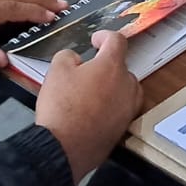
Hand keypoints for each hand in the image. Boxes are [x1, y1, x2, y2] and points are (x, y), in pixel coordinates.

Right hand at [35, 30, 143, 183]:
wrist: (64, 149)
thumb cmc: (61, 108)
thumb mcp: (56, 71)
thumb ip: (68, 57)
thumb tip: (75, 59)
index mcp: (112, 66)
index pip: (117, 41)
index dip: (105, 36)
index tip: (95, 40)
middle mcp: (127, 85)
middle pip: (120, 67)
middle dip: (104, 66)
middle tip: (84, 72)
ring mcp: (129, 107)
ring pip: (123, 89)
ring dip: (110, 87)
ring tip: (88, 94)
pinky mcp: (124, 127)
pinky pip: (120, 109)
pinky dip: (109, 106)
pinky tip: (92, 113)